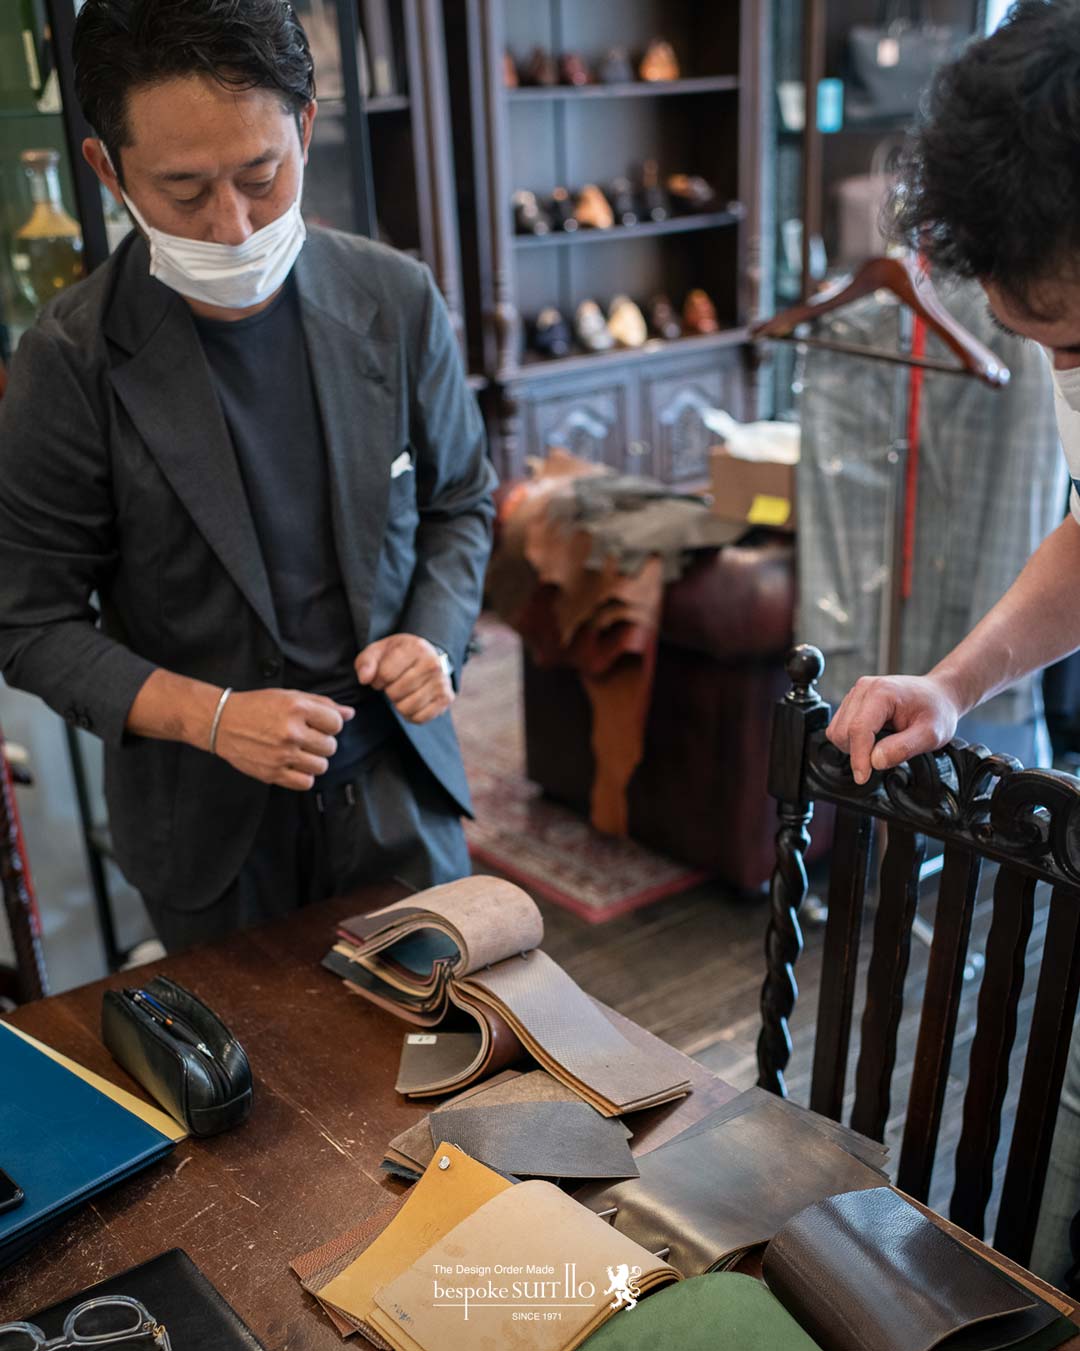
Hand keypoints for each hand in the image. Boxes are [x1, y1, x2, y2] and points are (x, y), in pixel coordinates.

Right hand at [213, 689, 354, 789]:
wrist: (222, 722)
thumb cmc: (257, 706)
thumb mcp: (289, 696)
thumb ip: (322, 704)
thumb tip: (350, 714)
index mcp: (297, 708)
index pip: (336, 723)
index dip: (330, 724)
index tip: (319, 724)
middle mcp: (291, 732)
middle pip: (330, 746)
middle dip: (322, 742)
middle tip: (307, 737)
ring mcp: (281, 755)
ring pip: (321, 766)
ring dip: (315, 760)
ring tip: (300, 751)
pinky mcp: (272, 773)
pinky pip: (305, 782)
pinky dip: (304, 776)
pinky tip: (294, 765)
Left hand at [355, 634, 452, 724]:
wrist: (428, 657)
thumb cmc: (398, 655)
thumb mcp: (379, 651)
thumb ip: (366, 662)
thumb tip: (365, 679)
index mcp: (416, 647)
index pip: (385, 674)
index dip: (377, 680)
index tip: (382, 677)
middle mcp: (433, 664)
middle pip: (395, 693)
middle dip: (389, 691)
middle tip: (395, 684)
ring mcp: (442, 682)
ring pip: (406, 708)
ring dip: (399, 704)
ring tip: (404, 692)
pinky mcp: (446, 698)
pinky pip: (419, 719)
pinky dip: (411, 715)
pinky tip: (412, 702)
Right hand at [826, 674, 961, 784]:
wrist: (938, 695)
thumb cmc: (936, 710)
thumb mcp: (930, 735)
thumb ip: (903, 749)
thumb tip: (875, 761)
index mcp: (882, 692)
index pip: (859, 729)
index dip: (859, 757)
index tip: (863, 777)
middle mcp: (864, 689)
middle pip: (842, 731)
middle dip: (857, 752)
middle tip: (883, 757)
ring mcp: (856, 694)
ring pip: (836, 730)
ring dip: (852, 747)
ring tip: (879, 746)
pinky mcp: (852, 702)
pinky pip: (839, 727)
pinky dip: (851, 740)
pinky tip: (872, 739)